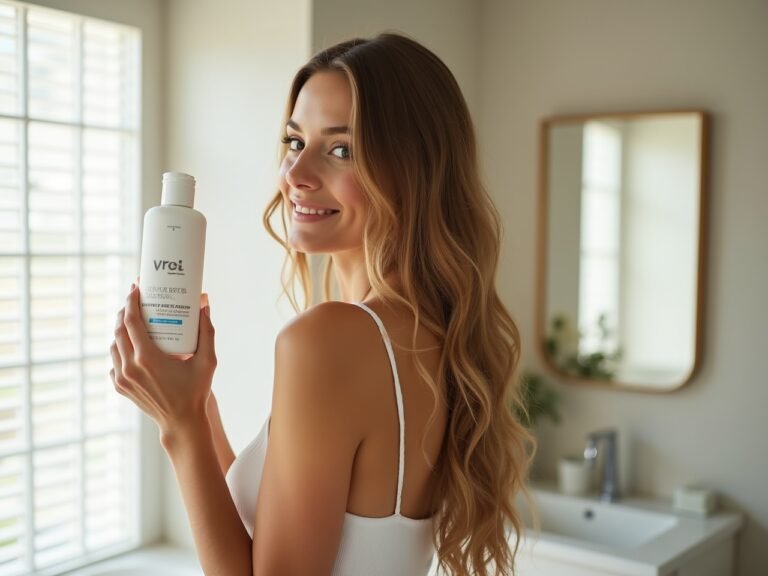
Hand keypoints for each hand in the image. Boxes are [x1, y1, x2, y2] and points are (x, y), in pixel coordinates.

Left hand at [109, 283, 216, 444]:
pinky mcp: (120, 387)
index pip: (131, 321)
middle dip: (124, 311)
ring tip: (133, 320)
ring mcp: (122, 378)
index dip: (131, 301)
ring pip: (113, 345)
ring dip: (120, 330)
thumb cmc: (196, 391)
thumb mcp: (208, 361)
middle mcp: (130, 367)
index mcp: (147, 358)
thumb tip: (204, 304)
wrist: (181, 422)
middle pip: (118, 330)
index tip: (136, 288)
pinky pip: (114, 361)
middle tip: (136, 300)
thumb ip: (207, 331)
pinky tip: (132, 345)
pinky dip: (120, 350)